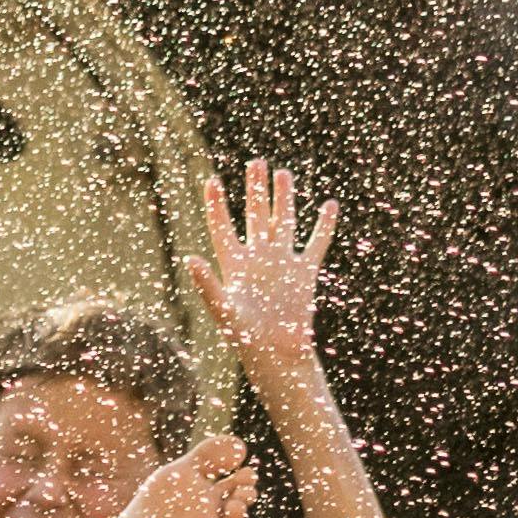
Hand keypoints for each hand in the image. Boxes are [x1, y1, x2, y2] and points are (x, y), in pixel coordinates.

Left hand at [196, 161, 338, 370]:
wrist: (278, 355)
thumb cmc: (246, 339)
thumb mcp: (223, 310)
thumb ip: (206, 285)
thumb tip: (188, 259)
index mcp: (234, 265)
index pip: (222, 227)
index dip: (216, 205)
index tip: (212, 180)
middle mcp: (258, 259)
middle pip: (255, 215)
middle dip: (255, 189)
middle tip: (256, 161)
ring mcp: (282, 263)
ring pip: (283, 222)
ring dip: (283, 198)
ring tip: (283, 173)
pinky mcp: (305, 272)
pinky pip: (316, 242)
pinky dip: (323, 225)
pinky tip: (329, 205)